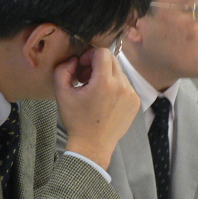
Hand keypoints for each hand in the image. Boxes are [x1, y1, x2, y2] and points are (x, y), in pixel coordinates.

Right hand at [55, 47, 139, 168]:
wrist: (93, 146)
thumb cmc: (76, 121)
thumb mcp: (62, 94)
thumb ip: (63, 70)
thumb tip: (74, 60)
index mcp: (104, 83)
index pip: (102, 52)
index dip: (89, 55)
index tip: (82, 67)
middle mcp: (122, 86)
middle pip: (112, 60)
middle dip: (97, 64)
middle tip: (86, 78)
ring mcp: (131, 94)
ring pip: (119, 72)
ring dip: (106, 75)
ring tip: (95, 91)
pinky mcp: (135, 102)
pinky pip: (125, 84)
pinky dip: (115, 86)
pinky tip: (104, 100)